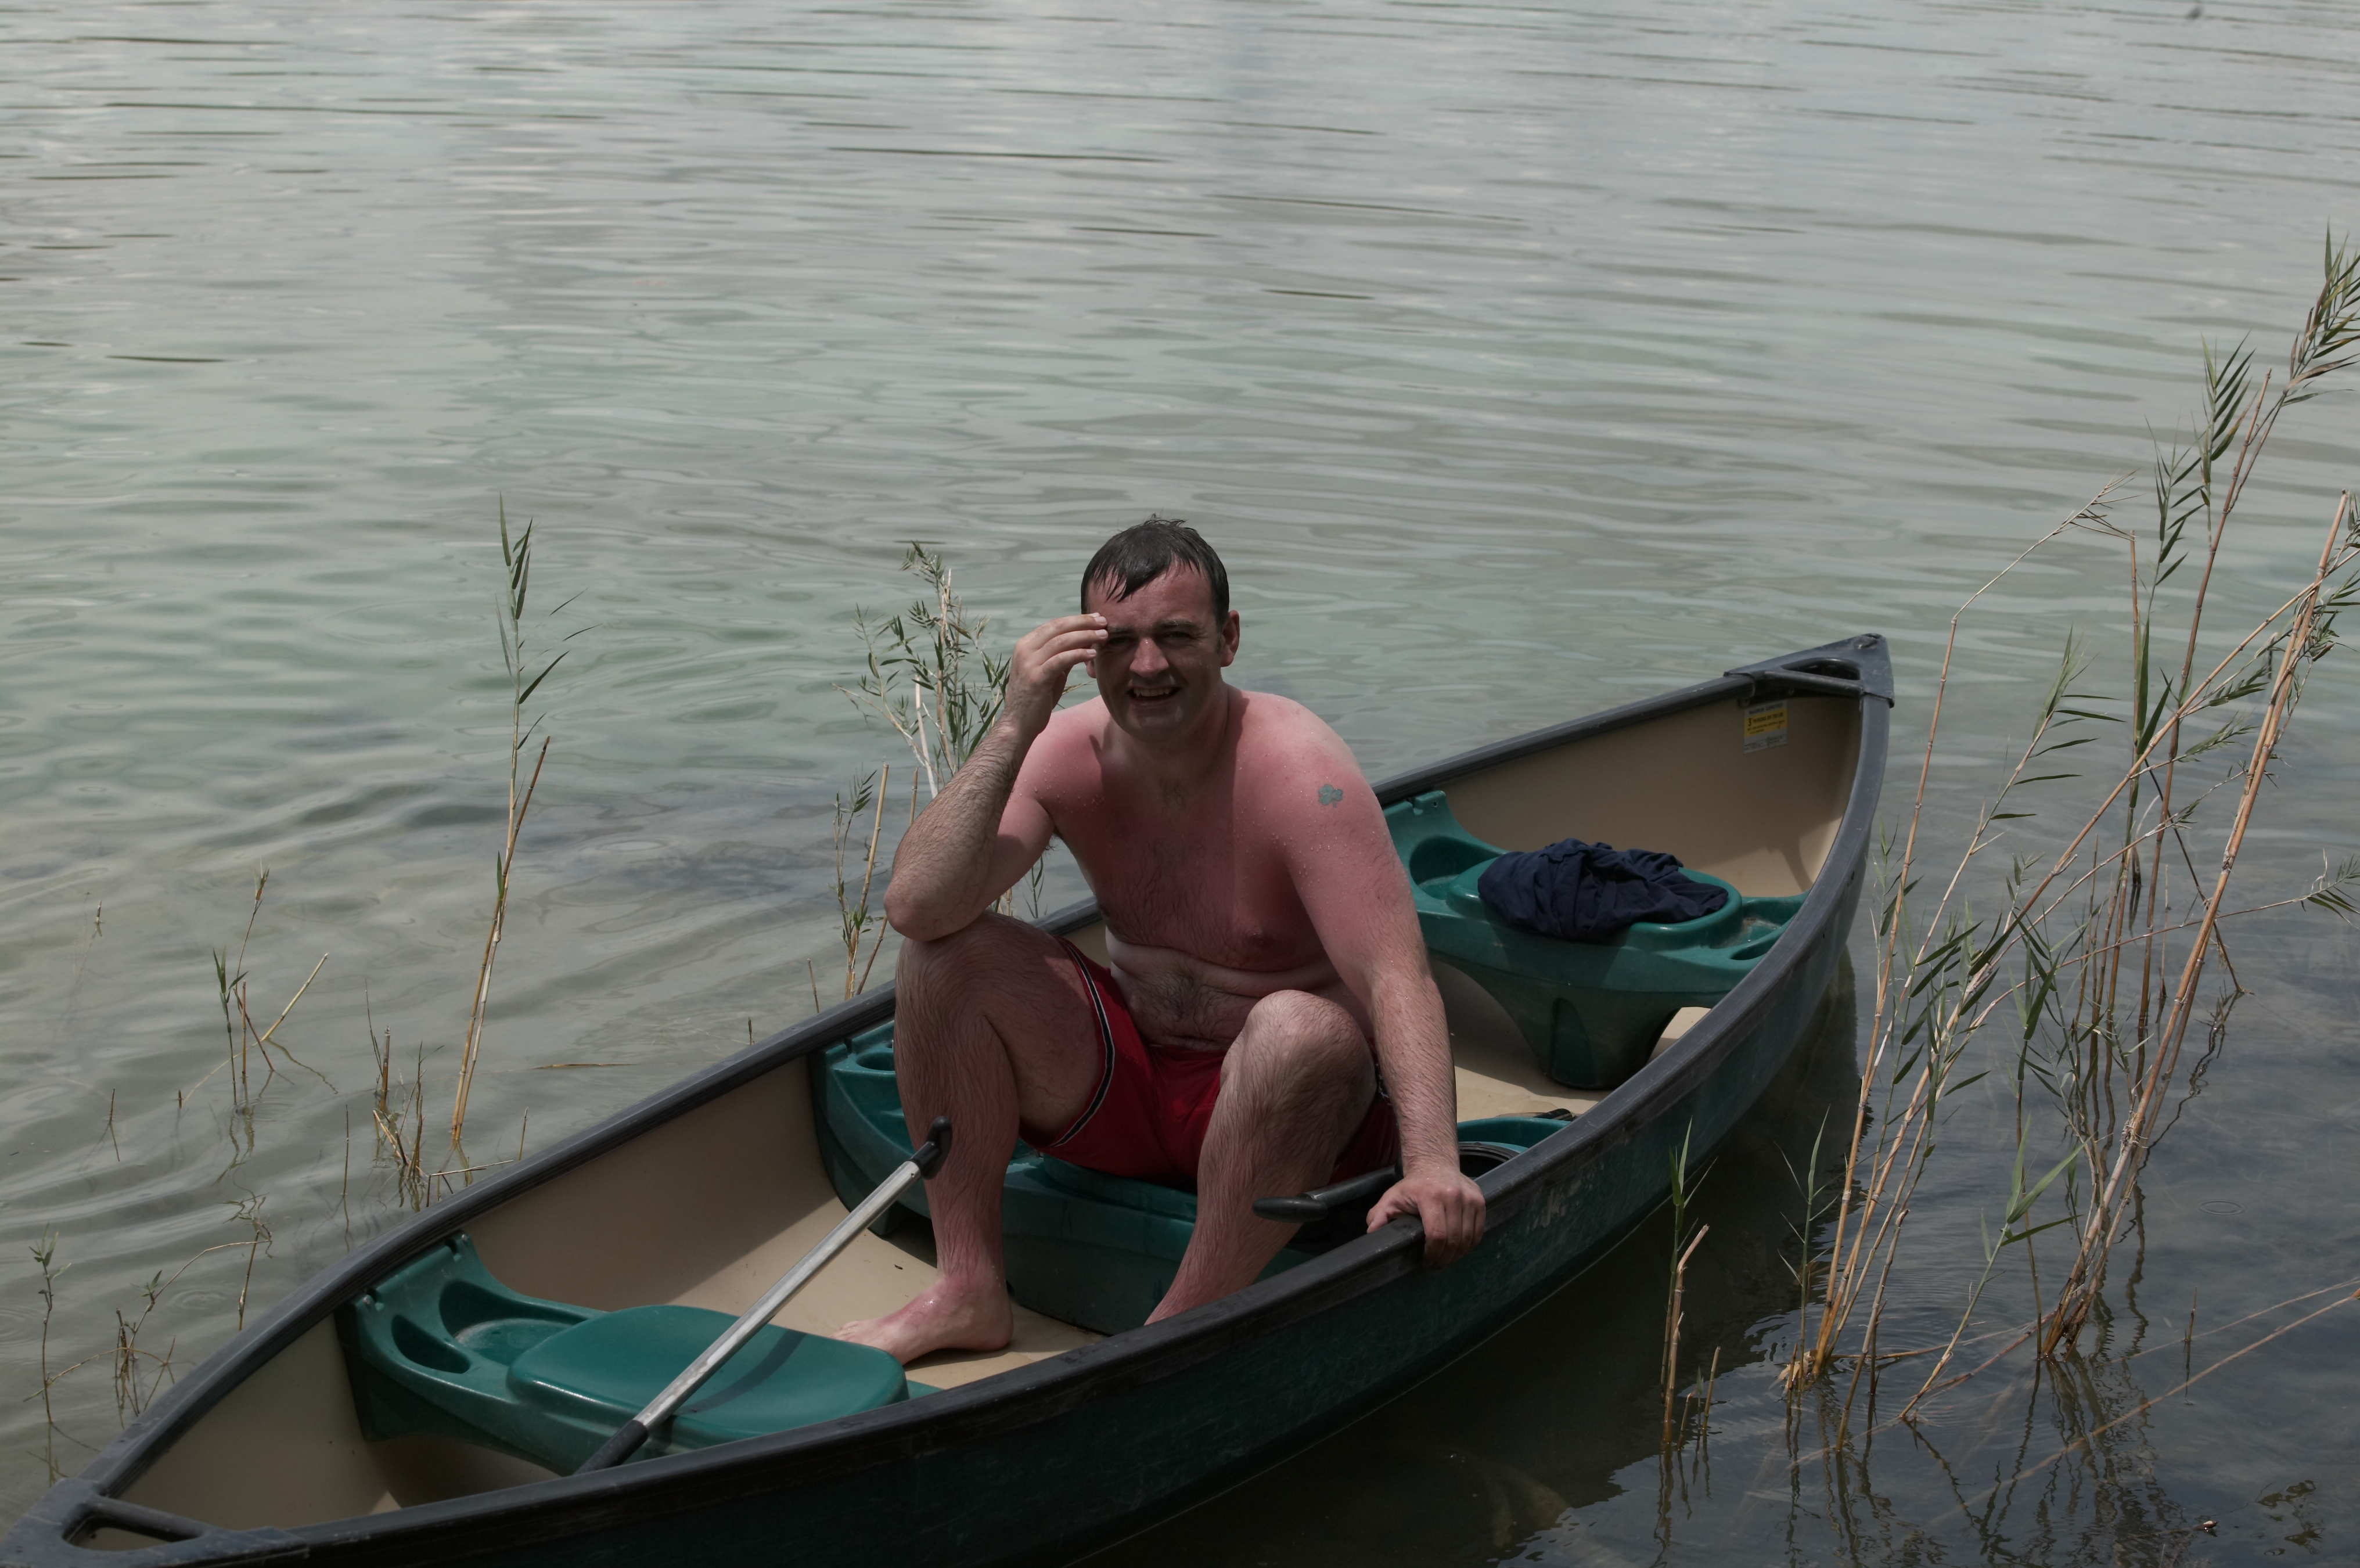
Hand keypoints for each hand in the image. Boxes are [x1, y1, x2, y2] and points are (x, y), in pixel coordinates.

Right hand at [1002, 613, 1105, 739]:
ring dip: (1085, 636)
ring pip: (1061, 641)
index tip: (1096, 618)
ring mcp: (1028, 663)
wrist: (1018, 724)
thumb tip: (1087, 640)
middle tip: (1103, 622)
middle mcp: (1025, 649)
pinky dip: (1078, 654)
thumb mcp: (1050, 671)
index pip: (1054, 624)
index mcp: (1026, 645)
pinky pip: (1060, 660)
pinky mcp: (1036, 678)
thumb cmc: (1036, 698)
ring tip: (1103, 636)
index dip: (1077, 620)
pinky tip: (1092, 654)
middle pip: (1058, 627)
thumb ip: (1064, 655)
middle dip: (1083, 623)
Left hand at [1366, 1165, 1485, 1266]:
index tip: (1425, 1261)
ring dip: (1457, 1255)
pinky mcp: (1481, 1201)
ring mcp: (1470, 1198)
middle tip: (1435, 1265)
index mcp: (1431, 1196)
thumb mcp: (1391, 1198)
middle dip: (1444, 1258)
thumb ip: (1379, 1215)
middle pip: (1454, 1239)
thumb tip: (1372, 1234)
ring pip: (1468, 1238)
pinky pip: (1478, 1232)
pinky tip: (1457, 1249)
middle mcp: (1454, 1195)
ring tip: (1445, 1259)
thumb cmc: (1412, 1186)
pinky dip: (1469, 1245)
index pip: (1437, 1234)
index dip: (1432, 1254)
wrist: (1435, 1164)